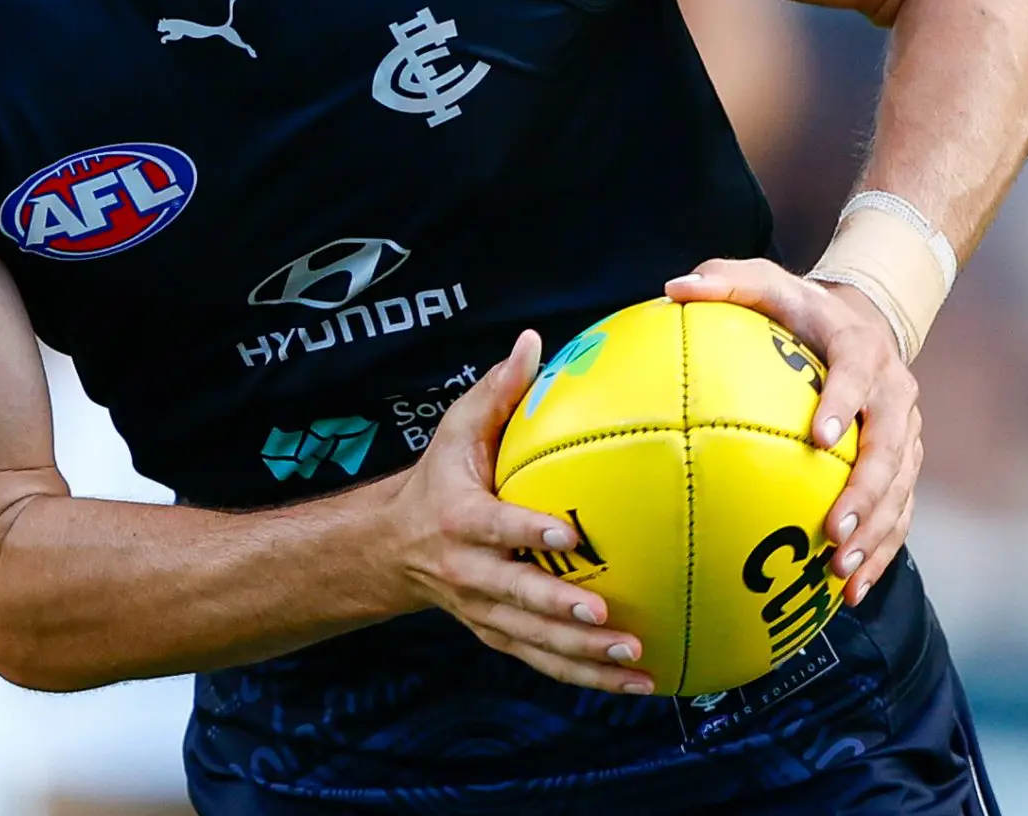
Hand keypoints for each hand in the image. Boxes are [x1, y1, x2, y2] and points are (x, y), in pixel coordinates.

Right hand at [382, 330, 655, 694]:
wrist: (390, 548)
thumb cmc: (439, 478)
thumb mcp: (455, 430)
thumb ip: (497, 390)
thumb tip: (535, 342)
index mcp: (459, 519)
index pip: (494, 526)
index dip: (527, 531)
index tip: (569, 533)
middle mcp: (468, 572)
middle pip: (515, 597)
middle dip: (559, 611)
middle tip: (607, 618)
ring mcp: (483, 611)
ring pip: (534, 641)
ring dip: (583, 658)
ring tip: (635, 661)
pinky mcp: (499, 635)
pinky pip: (544, 662)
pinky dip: (588, 678)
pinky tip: (637, 685)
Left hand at [665, 258, 921, 606]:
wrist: (863, 321)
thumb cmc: (798, 309)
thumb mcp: (763, 282)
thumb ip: (723, 281)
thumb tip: (674, 288)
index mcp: (861, 349)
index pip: (857, 375)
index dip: (843, 404)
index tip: (820, 439)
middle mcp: (893, 393)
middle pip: (889, 448)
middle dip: (866, 493)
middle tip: (833, 530)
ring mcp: (905, 434)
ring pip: (900, 490)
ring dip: (876, 534)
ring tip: (841, 572)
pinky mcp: (904, 465)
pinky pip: (899, 514)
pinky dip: (880, 551)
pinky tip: (848, 590)